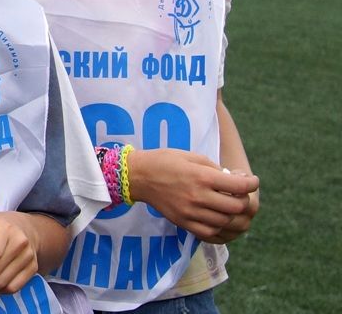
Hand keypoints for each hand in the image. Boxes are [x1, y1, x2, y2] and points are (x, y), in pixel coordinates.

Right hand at [128, 149, 258, 240]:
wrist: (138, 176)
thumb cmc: (166, 161)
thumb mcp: (192, 156)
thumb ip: (215, 169)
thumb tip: (235, 180)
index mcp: (202, 177)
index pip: (239, 186)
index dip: (251, 183)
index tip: (252, 181)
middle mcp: (198, 197)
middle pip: (236, 207)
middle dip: (244, 200)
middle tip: (240, 193)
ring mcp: (191, 213)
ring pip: (226, 222)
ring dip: (234, 215)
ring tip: (231, 206)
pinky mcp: (184, 223)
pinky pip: (211, 233)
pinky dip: (221, 228)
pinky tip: (221, 219)